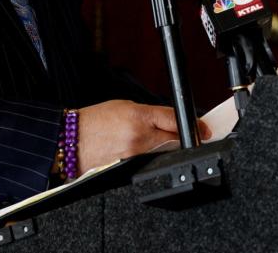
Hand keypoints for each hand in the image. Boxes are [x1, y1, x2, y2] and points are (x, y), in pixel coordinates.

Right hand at [74, 100, 210, 173]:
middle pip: (176, 140)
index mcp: (137, 117)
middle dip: (182, 136)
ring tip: (155, 140)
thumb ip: (150, 114)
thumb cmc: (94, 121)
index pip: (174, 120)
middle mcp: (139, 138)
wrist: (72, 140)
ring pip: (166, 153)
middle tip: (187, 134)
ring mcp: (137, 157)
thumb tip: (172, 121)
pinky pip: (153, 162)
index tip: (205, 128)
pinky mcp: (133, 170)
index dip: (194, 125)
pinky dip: (155, 157)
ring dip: (168, 147)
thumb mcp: (123, 106)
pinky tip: (146, 152)